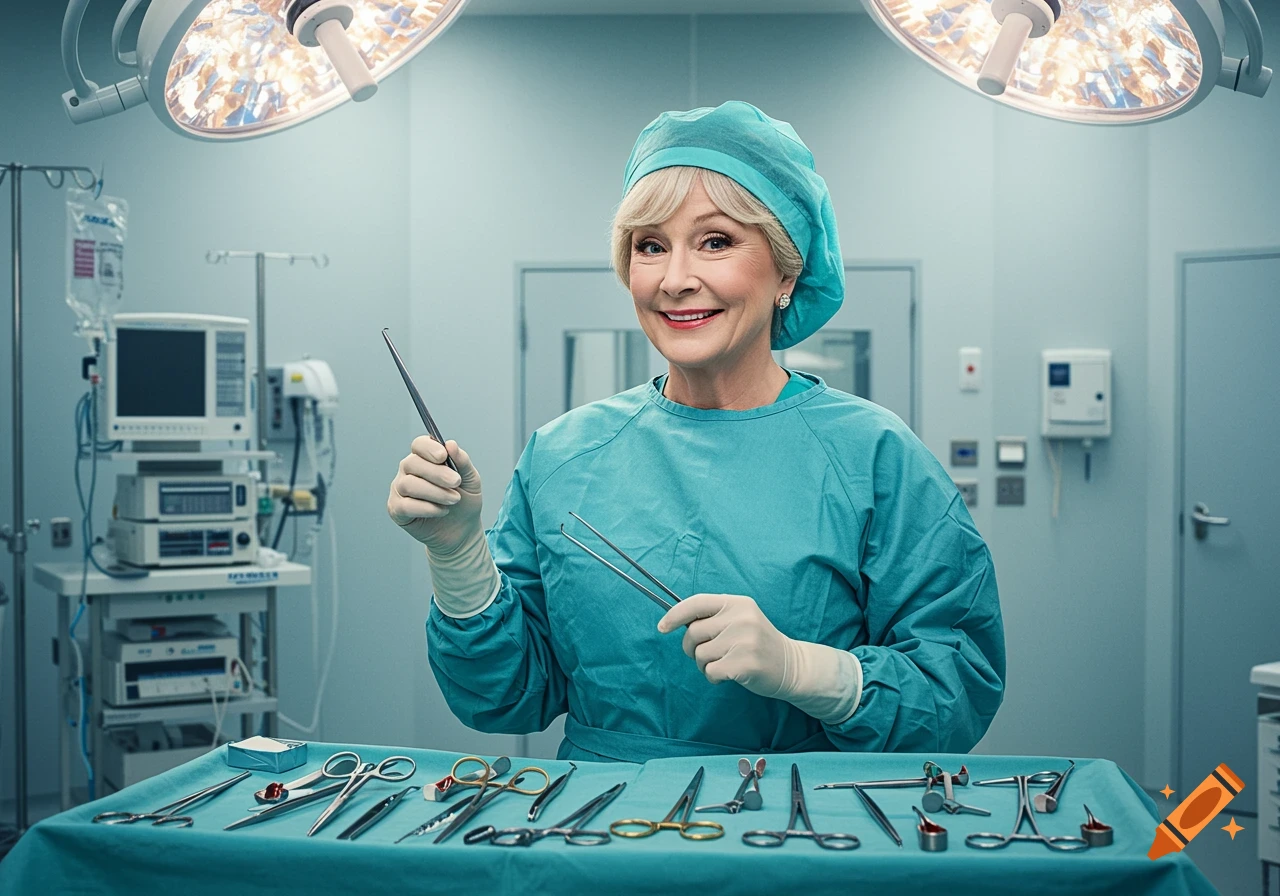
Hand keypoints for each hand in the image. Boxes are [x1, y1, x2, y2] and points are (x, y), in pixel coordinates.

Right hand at [387, 437, 483, 555]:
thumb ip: (462, 461)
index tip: (443, 456)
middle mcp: (408, 471)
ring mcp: (400, 490)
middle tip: (456, 482)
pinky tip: (441, 511)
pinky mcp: (396, 509)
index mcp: (425, 458)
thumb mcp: (470, 480)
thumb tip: (450, 444)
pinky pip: (405, 506)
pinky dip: (426, 508)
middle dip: (436, 473)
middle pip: (412, 463)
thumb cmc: (465, 501)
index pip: (419, 444)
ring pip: (408, 485)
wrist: (463, 530)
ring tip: (454, 499)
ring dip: (435, 492)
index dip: (428, 448)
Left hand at [657, 593, 790, 697]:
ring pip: (700, 654)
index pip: (696, 603)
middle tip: (707, 655)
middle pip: (693, 633)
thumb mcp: (740, 620)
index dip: (674, 615)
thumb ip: (714, 618)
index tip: (662, 627)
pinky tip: (730, 674)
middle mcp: (741, 618)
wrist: (791, 665)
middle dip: (691, 649)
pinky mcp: (745, 663)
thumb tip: (676, 622)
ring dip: (705, 665)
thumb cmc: (756, 643)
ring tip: (724, 664)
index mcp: (736, 603)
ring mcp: (744, 640)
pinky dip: (714, 677)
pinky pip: (710, 671)